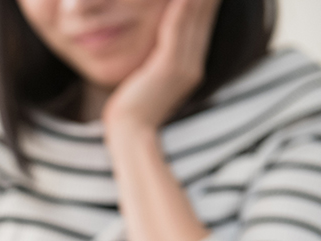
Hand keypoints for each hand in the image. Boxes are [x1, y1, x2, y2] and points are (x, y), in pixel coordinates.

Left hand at [102, 0, 220, 131]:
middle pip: (204, 16)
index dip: (206, 1)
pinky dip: (181, 8)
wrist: (129, 132)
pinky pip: (177, 29)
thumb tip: (151, 55)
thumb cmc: (132, 108)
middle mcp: (193, 65)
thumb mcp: (147, 80)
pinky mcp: (169, 67)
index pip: (202, 24)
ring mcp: (184, 66)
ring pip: (194, 18)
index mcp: (190, 67)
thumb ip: (157, 63)